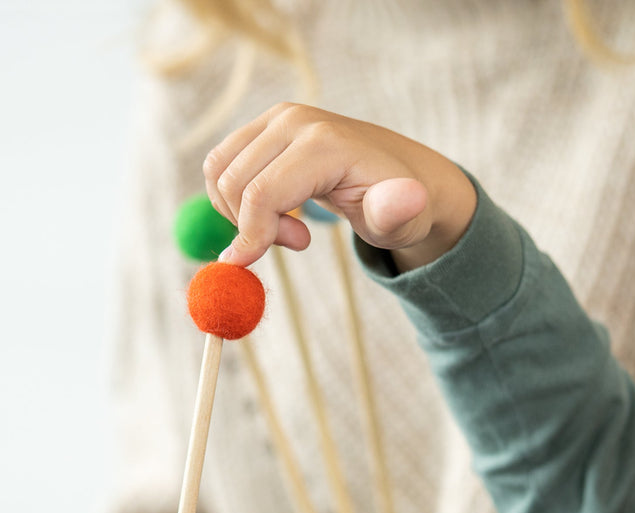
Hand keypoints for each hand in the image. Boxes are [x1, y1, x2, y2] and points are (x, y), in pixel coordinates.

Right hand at [203, 102, 476, 270]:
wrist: (401, 176)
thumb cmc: (400, 206)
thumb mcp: (404, 220)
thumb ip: (397, 213)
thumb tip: (408, 197)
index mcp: (325, 143)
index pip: (262, 194)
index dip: (252, 237)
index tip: (260, 264)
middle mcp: (294, 120)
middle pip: (234, 184)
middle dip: (253, 226)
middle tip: (299, 242)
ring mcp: (277, 118)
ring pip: (219, 171)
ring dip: (240, 211)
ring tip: (291, 228)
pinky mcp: (265, 124)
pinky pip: (221, 163)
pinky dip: (235, 196)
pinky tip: (276, 210)